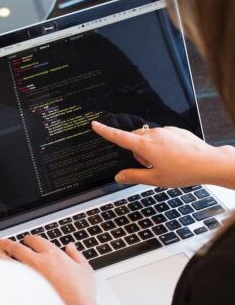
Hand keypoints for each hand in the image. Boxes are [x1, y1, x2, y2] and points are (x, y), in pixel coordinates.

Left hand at [0, 236, 111, 304]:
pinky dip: (0, 272)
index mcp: (53, 254)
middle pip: (18, 248)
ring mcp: (29, 275)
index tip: (26, 239)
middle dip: (9, 243)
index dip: (30, 238)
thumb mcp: (85, 269)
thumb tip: (71, 247)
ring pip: (8, 260)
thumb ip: (76, 255)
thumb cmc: (81, 292)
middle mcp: (38, 261)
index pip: (37, 240)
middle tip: (3, 242)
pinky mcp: (23, 288)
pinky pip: (8, 277)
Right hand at [92, 121, 233, 187]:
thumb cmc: (183, 171)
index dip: (105, 131)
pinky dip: (162, 145)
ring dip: (149, 149)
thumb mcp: (155, 179)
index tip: (95, 125)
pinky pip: (161, 136)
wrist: (209, 163)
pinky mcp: (175, 130)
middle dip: (137, 151)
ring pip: (148, 138)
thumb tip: (119, 176)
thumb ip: (133, 176)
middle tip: (150, 166)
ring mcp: (165, 131)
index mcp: (145, 146)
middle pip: (134, 139)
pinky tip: (174, 156)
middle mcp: (154, 135)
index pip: (119, 137)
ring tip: (165, 162)